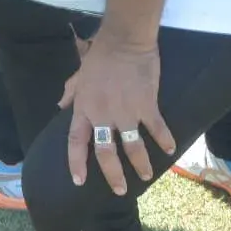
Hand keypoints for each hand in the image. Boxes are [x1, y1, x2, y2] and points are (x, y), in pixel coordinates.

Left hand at [58, 37, 175, 194]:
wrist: (124, 41)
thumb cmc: (100, 56)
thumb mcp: (79, 75)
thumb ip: (71, 92)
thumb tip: (60, 106)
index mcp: (84, 108)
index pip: (76, 141)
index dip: (76, 162)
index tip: (79, 181)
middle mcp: (103, 115)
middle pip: (106, 152)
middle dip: (113, 175)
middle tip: (120, 190)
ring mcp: (126, 112)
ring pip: (132, 148)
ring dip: (140, 165)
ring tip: (146, 176)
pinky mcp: (147, 106)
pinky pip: (156, 129)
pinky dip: (164, 140)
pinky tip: (169, 149)